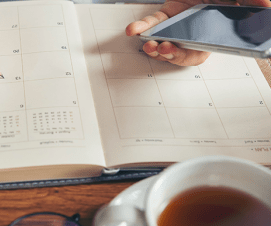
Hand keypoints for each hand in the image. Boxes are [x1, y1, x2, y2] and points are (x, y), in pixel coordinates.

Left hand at [125, 0, 270, 65]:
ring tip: (148, 44)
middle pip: (176, 52)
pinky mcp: (164, 16)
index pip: (196, 54)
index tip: (175, 53)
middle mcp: (190, 36)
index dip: (185, 56)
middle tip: (162, 48)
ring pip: (161, 42)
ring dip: (152, 46)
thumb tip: (266, 6)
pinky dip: (141, 27)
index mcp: (208, 37)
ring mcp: (175, 27)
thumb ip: (249, 1)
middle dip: (168, 54)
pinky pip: (151, 23)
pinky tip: (133, 30)